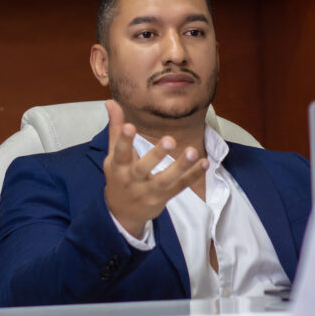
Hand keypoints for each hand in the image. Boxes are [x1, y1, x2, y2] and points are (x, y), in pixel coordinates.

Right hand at [102, 100, 207, 238]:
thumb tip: (110, 101)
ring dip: (181, 166)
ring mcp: (149, 190)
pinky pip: (180, 186)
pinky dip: (192, 176)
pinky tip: (204, 163)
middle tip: (170, 140)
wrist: (121, 213)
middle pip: (144, 168)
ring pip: (166, 179)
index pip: (120, 152)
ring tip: (193, 152)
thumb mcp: (114, 155)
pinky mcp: (164, 197)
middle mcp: (133, 179)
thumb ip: (116, 128)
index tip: (130, 126)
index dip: (124, 140)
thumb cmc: (119, 177)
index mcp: (118, 166)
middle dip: (157, 154)